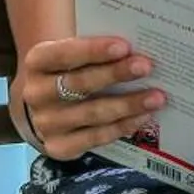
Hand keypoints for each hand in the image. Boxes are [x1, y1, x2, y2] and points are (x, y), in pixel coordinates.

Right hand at [16, 36, 162, 160]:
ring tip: (157, 97)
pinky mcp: (59, 147)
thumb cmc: (70, 72)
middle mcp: (36, 94)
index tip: (125, 46)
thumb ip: (95, 50)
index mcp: (37, 62)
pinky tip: (143, 117)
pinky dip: (122, 127)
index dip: (93, 50)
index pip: (63, 54)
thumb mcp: (72, 56)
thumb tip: (135, 49)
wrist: (47, 107)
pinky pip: (96, 137)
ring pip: (92, 113)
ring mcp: (46, 124)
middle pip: (79, 84)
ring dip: (128, 104)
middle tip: (146, 67)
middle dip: (115, 74)